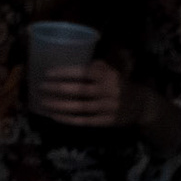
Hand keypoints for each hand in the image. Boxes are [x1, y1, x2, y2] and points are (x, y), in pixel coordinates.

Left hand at [37, 61, 157, 128]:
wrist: (141, 104)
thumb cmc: (118, 84)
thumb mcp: (112, 72)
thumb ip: (95, 67)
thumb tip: (70, 58)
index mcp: (109, 75)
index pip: (84, 72)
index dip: (65, 73)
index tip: (47, 74)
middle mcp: (109, 91)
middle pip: (79, 90)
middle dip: (57, 88)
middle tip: (40, 87)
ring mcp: (108, 107)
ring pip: (79, 107)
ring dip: (59, 105)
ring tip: (43, 103)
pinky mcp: (107, 121)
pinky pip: (84, 121)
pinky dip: (68, 119)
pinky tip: (54, 116)